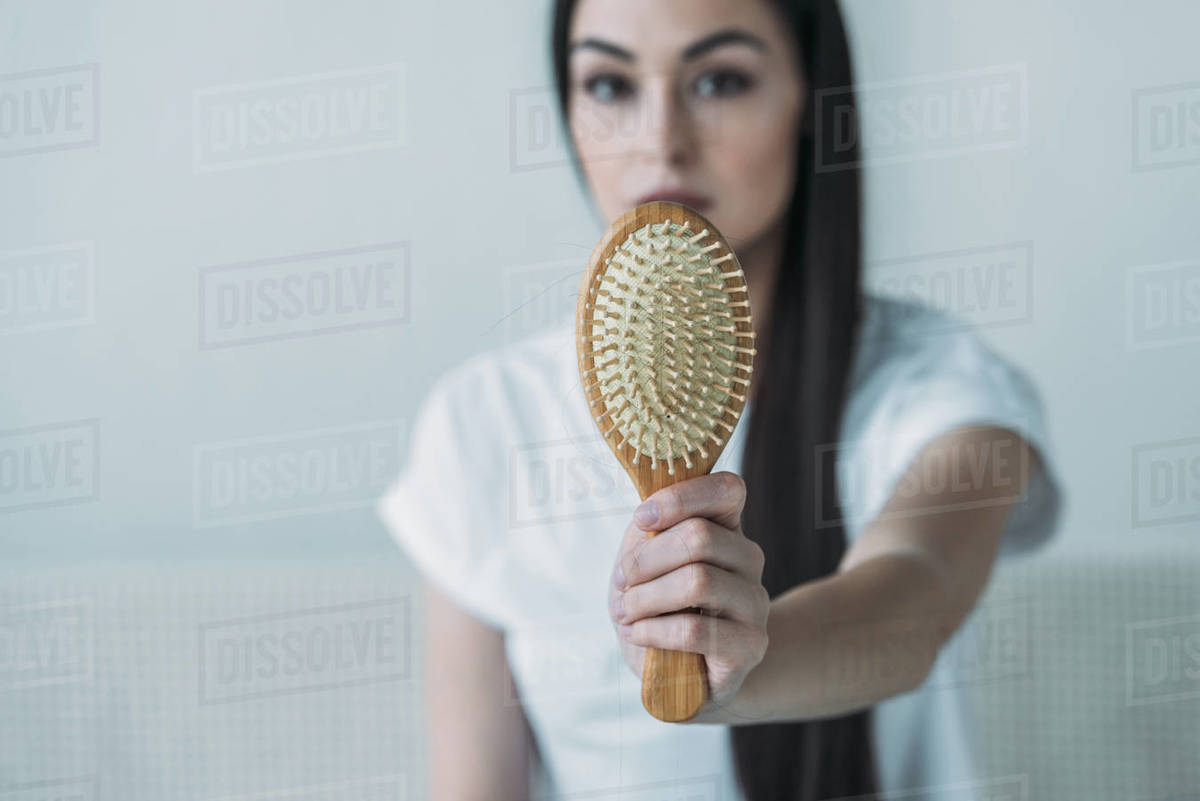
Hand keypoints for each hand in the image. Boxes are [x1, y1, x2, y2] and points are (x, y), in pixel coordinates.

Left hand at [607, 471, 769, 717]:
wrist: (680, 673)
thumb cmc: (658, 609)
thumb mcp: (644, 563)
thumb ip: (648, 534)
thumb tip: (648, 519)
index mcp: (726, 529)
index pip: (728, 489)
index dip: (680, 498)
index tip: (642, 519)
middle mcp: (748, 560)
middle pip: (700, 537)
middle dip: (646, 560)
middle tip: (623, 581)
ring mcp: (754, 603)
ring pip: (698, 581)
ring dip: (646, 598)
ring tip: (626, 612)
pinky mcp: (749, 646)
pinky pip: (695, 630)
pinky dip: (653, 630)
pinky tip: (638, 634)